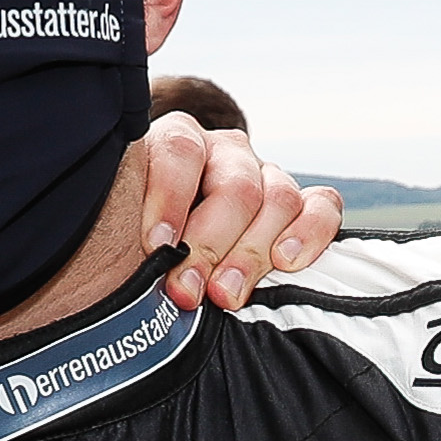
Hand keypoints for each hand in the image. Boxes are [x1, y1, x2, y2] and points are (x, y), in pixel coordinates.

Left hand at [138, 115, 336, 312]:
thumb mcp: (118, 236)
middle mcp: (224, 154)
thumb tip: (134, 251)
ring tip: (226, 295)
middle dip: (211, 244)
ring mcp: (266, 177)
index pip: (181, 150)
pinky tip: (286, 263)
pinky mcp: (301, 207)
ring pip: (279, 198)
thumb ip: (121, 231)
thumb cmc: (132, 254)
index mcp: (175, 145)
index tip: (156, 247)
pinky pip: (322, 206)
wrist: (152, 274)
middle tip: (187, 292)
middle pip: (236, 184)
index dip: (169, 197)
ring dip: (252, 253)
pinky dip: (310, 233)